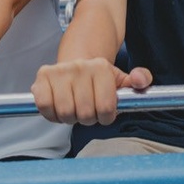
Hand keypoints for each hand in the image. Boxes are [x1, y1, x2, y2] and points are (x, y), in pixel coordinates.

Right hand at [32, 58, 151, 125]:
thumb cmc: (99, 79)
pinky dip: (51, 114)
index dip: (106, 117)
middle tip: (87, 111)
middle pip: (85, 114)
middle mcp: (80, 66)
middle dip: (87, 119)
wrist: (75, 65)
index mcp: (101, 67)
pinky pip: (45, 106)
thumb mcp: (121, 79)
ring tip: (74, 109)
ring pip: (65, 113)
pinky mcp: (42, 77)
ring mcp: (60, 71)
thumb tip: (141, 80)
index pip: (106, 109)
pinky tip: (58, 108)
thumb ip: (140, 80)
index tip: (104, 112)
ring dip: (69, 118)